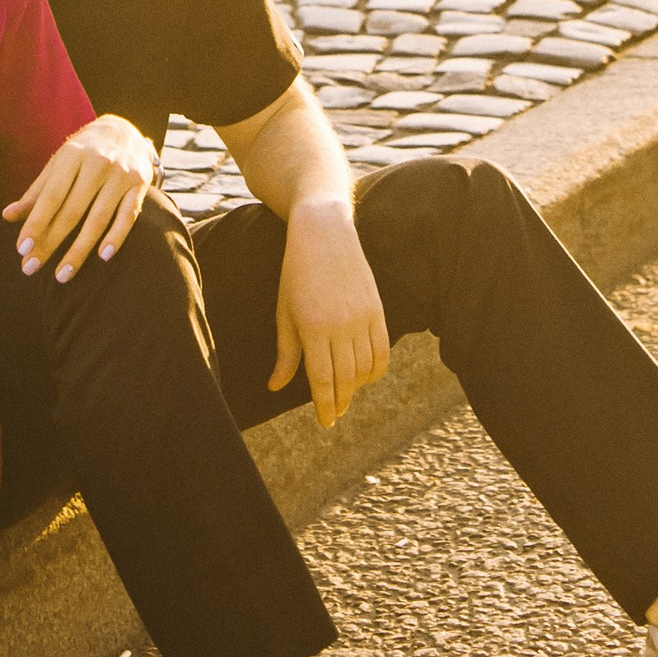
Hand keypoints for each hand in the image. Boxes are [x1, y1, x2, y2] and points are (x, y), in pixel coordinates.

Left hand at [4, 116, 157, 281]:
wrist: (125, 128)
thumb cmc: (83, 151)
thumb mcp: (58, 164)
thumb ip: (36, 191)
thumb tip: (8, 216)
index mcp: (71, 156)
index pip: (51, 196)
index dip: (35, 223)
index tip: (21, 249)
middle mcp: (97, 163)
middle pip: (71, 211)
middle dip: (50, 243)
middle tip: (30, 269)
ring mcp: (120, 174)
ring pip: (98, 218)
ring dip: (79, 250)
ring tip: (62, 275)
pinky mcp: (140, 183)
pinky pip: (128, 215)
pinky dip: (116, 237)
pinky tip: (103, 257)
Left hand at [269, 197, 390, 429]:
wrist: (324, 234)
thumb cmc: (296, 274)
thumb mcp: (284, 312)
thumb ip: (285, 353)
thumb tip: (275, 387)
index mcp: (313, 327)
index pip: (322, 380)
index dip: (324, 406)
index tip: (325, 422)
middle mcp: (340, 325)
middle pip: (345, 379)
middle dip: (340, 402)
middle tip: (334, 414)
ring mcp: (362, 317)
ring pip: (365, 368)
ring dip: (356, 387)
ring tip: (346, 395)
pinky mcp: (377, 309)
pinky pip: (382, 351)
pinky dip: (376, 370)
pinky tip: (366, 377)